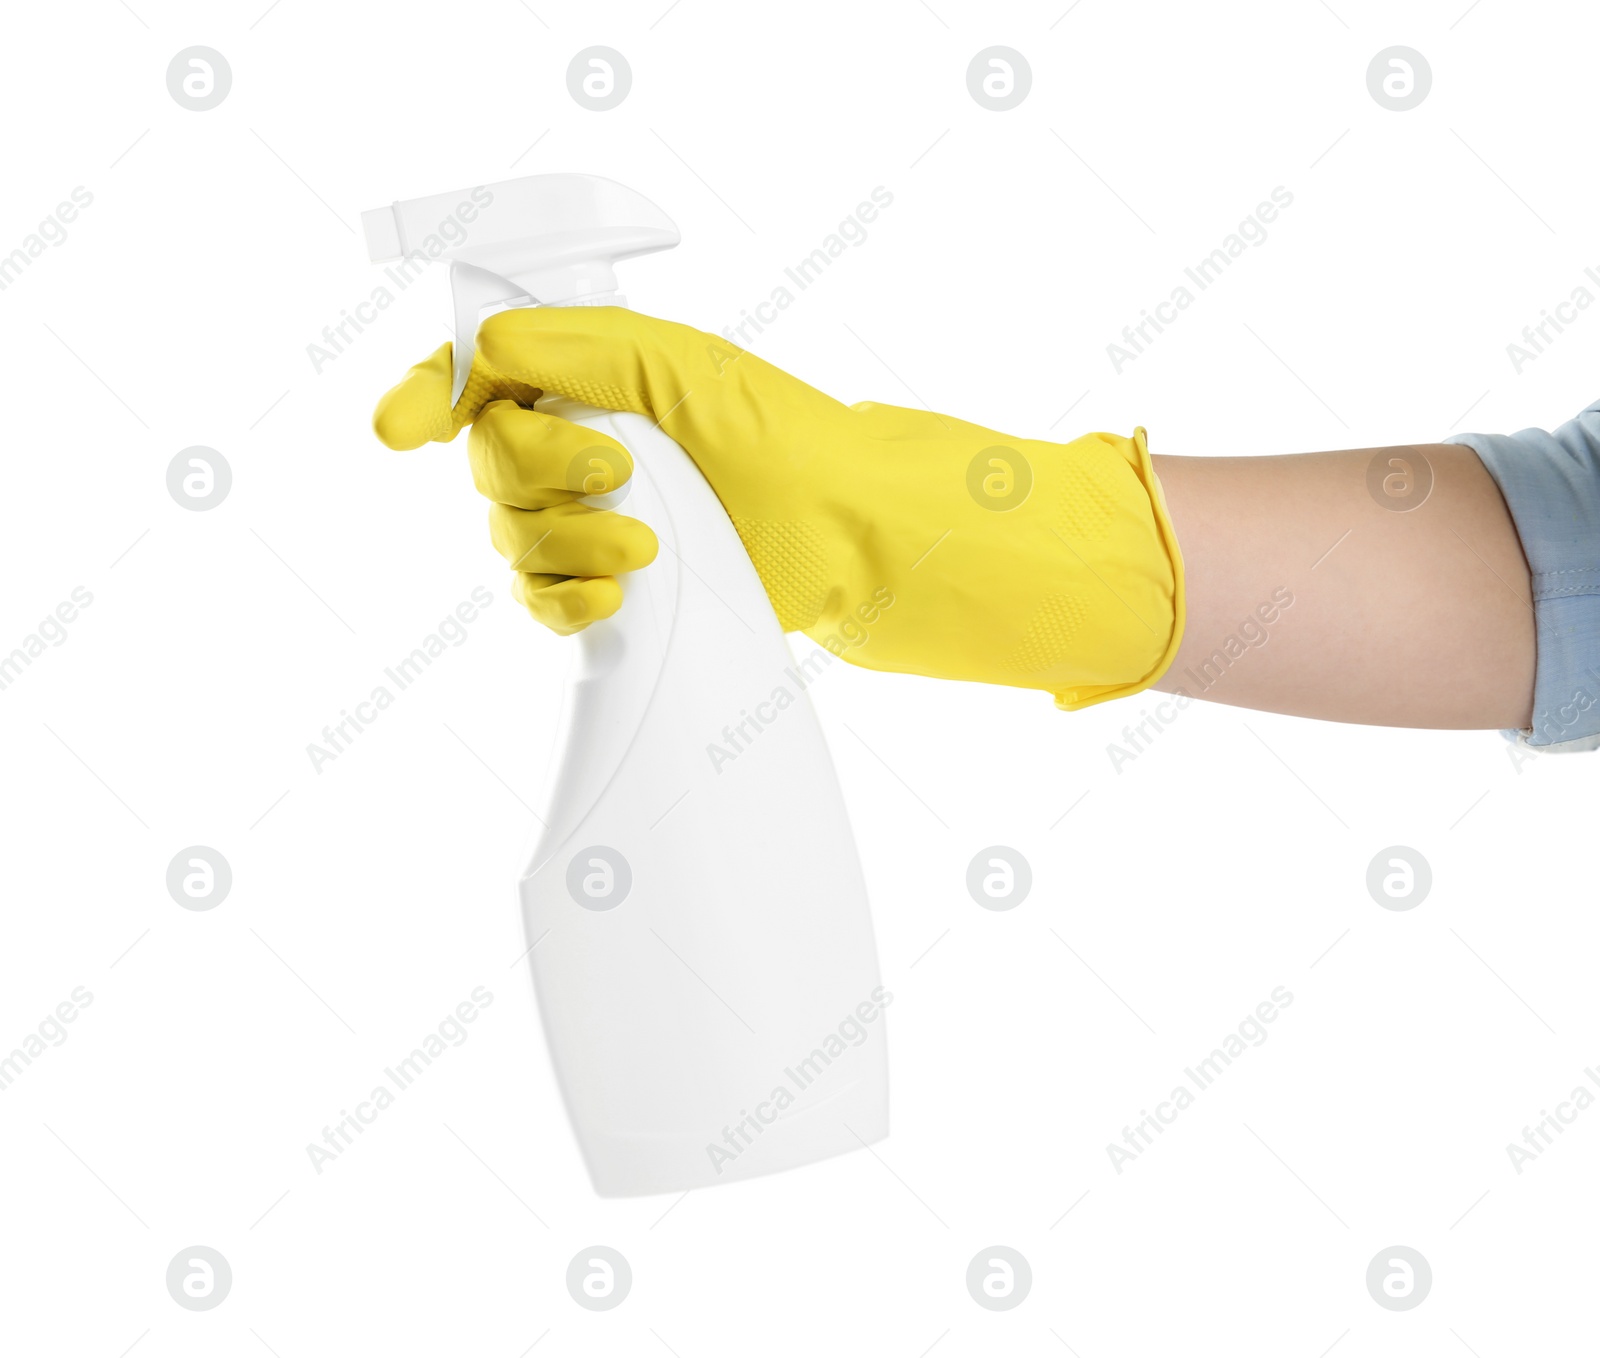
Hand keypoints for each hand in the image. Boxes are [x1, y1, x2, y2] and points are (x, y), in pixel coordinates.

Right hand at [373, 306, 1182, 707]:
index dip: (426, 397)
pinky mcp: (610, 590)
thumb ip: (575, 347)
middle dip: (540, 471)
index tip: (402, 428)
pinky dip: (567, 603)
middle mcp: (577, 448)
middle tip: (622, 470)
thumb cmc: (780, 438)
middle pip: (488, 464)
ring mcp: (590, 522)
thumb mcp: (678, 366)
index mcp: (585, 381)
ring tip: (649, 543)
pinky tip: (613, 600)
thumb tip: (483, 352)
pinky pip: (541, 604)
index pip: (475, 381)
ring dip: (568, 544)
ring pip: (511, 539)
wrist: (844, 533)